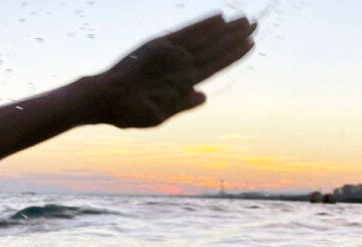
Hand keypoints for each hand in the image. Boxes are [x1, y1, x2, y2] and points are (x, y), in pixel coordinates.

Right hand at [89, 14, 256, 127]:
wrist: (105, 102)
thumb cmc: (128, 112)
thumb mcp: (160, 114)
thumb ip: (183, 104)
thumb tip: (204, 96)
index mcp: (181, 82)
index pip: (214, 66)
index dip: (233, 55)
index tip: (251, 45)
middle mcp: (179, 66)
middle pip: (214, 50)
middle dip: (235, 38)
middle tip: (255, 24)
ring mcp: (170, 55)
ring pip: (205, 41)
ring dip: (226, 30)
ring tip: (246, 20)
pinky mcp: (159, 47)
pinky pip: (185, 34)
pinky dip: (202, 26)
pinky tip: (220, 18)